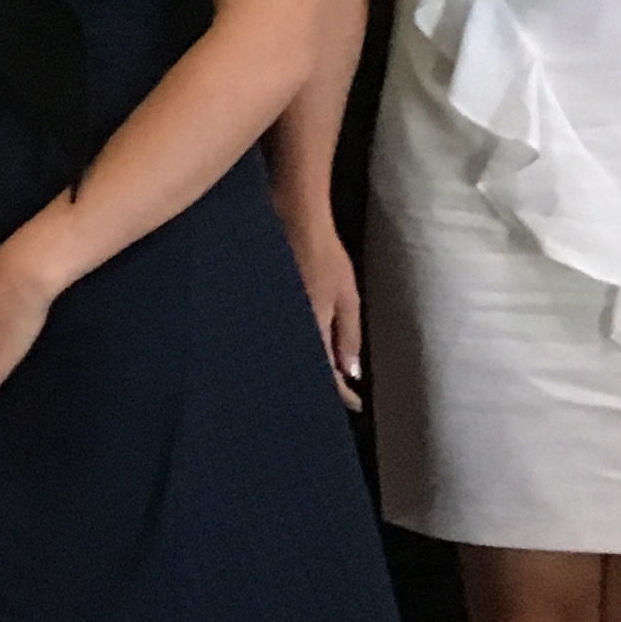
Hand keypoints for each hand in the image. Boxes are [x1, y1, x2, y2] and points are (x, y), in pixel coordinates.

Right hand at [286, 214, 363, 406]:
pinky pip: (281, 338)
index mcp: (310, 329)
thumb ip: (349, 334)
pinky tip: (302, 348)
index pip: (325, 374)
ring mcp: (274, 318)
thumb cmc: (324, 254)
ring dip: (308, 366)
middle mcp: (288, 329)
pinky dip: (295, 347)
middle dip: (321, 385)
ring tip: (323, 375)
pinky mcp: (265, 308)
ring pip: (291, 355)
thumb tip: (352, 372)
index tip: (355, 403)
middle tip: (339, 392)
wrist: (291, 219)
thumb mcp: (347, 295)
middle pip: (304, 369)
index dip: (341, 392)